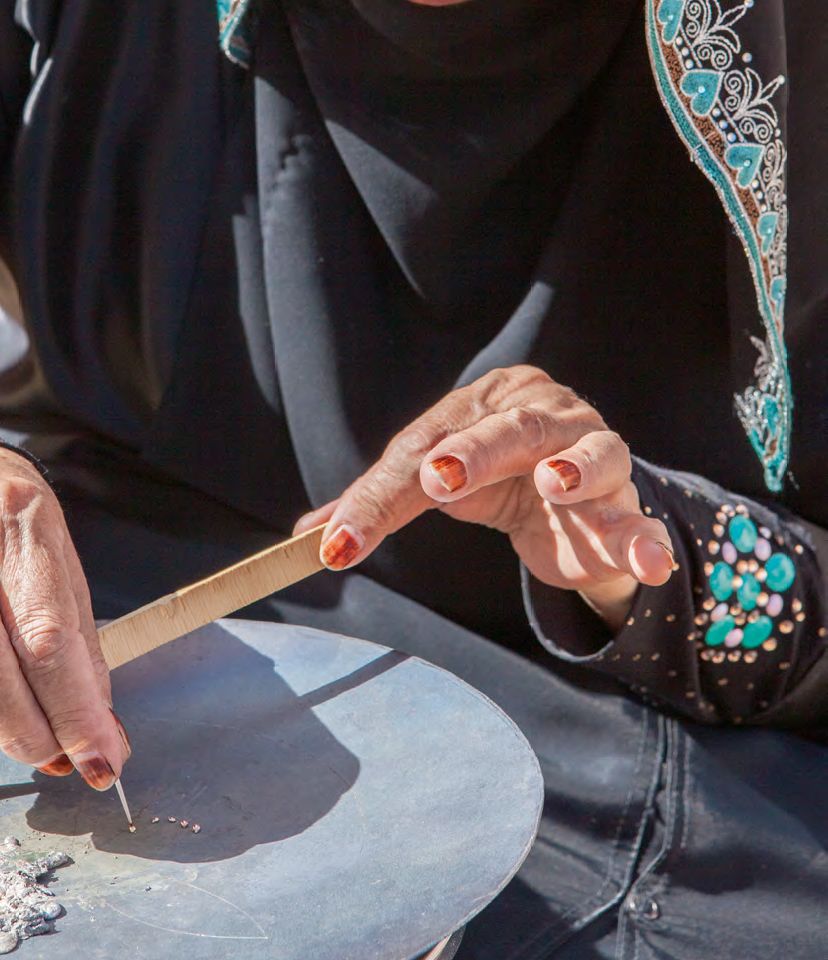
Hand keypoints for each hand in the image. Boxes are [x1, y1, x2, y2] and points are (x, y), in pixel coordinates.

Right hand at [0, 447, 128, 786]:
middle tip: (55, 757)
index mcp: (16, 515)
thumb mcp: (55, 551)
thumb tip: (95, 728)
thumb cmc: (3, 517)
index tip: (99, 755)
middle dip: (24, 728)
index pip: (45, 632)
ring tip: (16, 723)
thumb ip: (77, 638)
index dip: (73, 707)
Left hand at [294, 365, 675, 630]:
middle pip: (510, 430)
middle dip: (473, 454)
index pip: (429, 442)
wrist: (576, 507)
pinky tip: (649, 561)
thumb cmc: (498, 480)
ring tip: (552, 484)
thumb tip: (310, 536)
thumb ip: (380, 505)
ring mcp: (597, 453)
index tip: (340, 542)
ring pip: (590, 455)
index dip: (380, 496)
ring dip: (573, 469)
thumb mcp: (440, 485)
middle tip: (435, 478)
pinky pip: (639, 523)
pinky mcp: (628, 506)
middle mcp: (550, 413)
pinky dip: (644, 541)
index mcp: (493, 398)